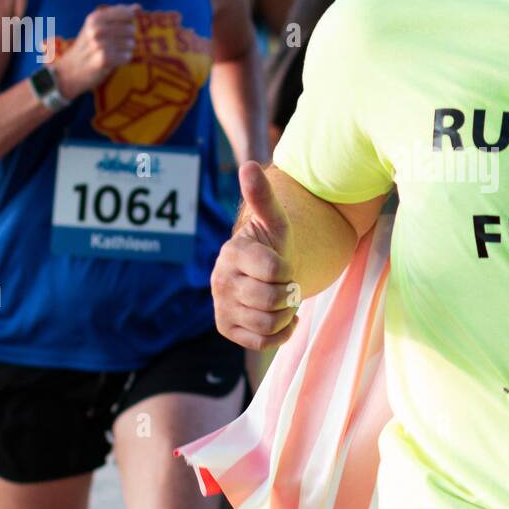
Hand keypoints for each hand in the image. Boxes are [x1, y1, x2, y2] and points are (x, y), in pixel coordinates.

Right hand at [51, 5, 138, 100]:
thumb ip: (118, 15)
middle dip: (128, 38)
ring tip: (112, 53)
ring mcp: (99, 44)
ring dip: (125, 50)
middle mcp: (96, 29)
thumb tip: (138, 7)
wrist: (70, 71)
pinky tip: (113, 61)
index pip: (127, 14)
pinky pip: (126, 56)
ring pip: (131, 44)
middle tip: (113, 45)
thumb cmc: (88, 46)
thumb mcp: (98, 26)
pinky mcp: (103, 59)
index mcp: (95, 18)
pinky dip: (123, 60)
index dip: (128, 23)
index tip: (118, 30)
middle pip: (131, 29)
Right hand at [211, 162, 297, 350]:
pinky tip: (281, 317)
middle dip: (288, 293)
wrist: (267, 271)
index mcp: (232, 252)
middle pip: (271, 299)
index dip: (288, 269)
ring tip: (282, 299)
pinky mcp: (226, 328)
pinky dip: (281, 332)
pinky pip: (262, 342)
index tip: (283, 264)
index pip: (274, 269)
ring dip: (286, 313)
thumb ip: (263, 197)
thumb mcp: (275, 221)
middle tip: (285, 283)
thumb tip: (249, 166)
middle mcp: (220, 281)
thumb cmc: (273, 244)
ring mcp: (222, 306)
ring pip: (268, 323)